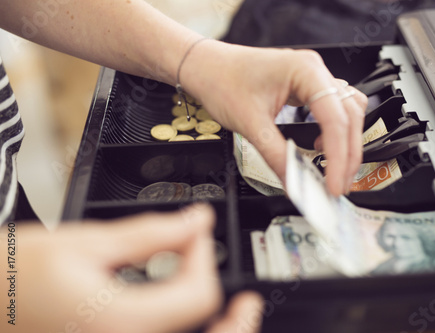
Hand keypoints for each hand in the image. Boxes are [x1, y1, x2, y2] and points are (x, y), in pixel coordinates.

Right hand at [1, 204, 262, 332]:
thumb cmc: (11, 277)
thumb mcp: (85, 244)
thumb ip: (150, 233)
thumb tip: (197, 221)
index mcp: (120, 321)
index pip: (199, 294)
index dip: (204, 257)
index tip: (194, 234)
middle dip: (235, 321)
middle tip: (248, 301)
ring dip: (216, 332)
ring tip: (230, 314)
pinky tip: (185, 319)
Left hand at [182, 42, 367, 195]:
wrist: (205, 67)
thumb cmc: (221, 81)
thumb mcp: (250, 124)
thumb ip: (277, 156)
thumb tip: (296, 183)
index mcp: (305, 70)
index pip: (335, 119)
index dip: (338, 156)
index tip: (333, 184)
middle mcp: (314, 71)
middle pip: (349, 116)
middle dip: (347, 154)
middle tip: (338, 185)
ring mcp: (312, 78)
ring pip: (347, 112)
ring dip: (346, 143)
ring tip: (335, 170)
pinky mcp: (305, 88)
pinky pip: (333, 110)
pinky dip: (334, 132)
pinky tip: (322, 148)